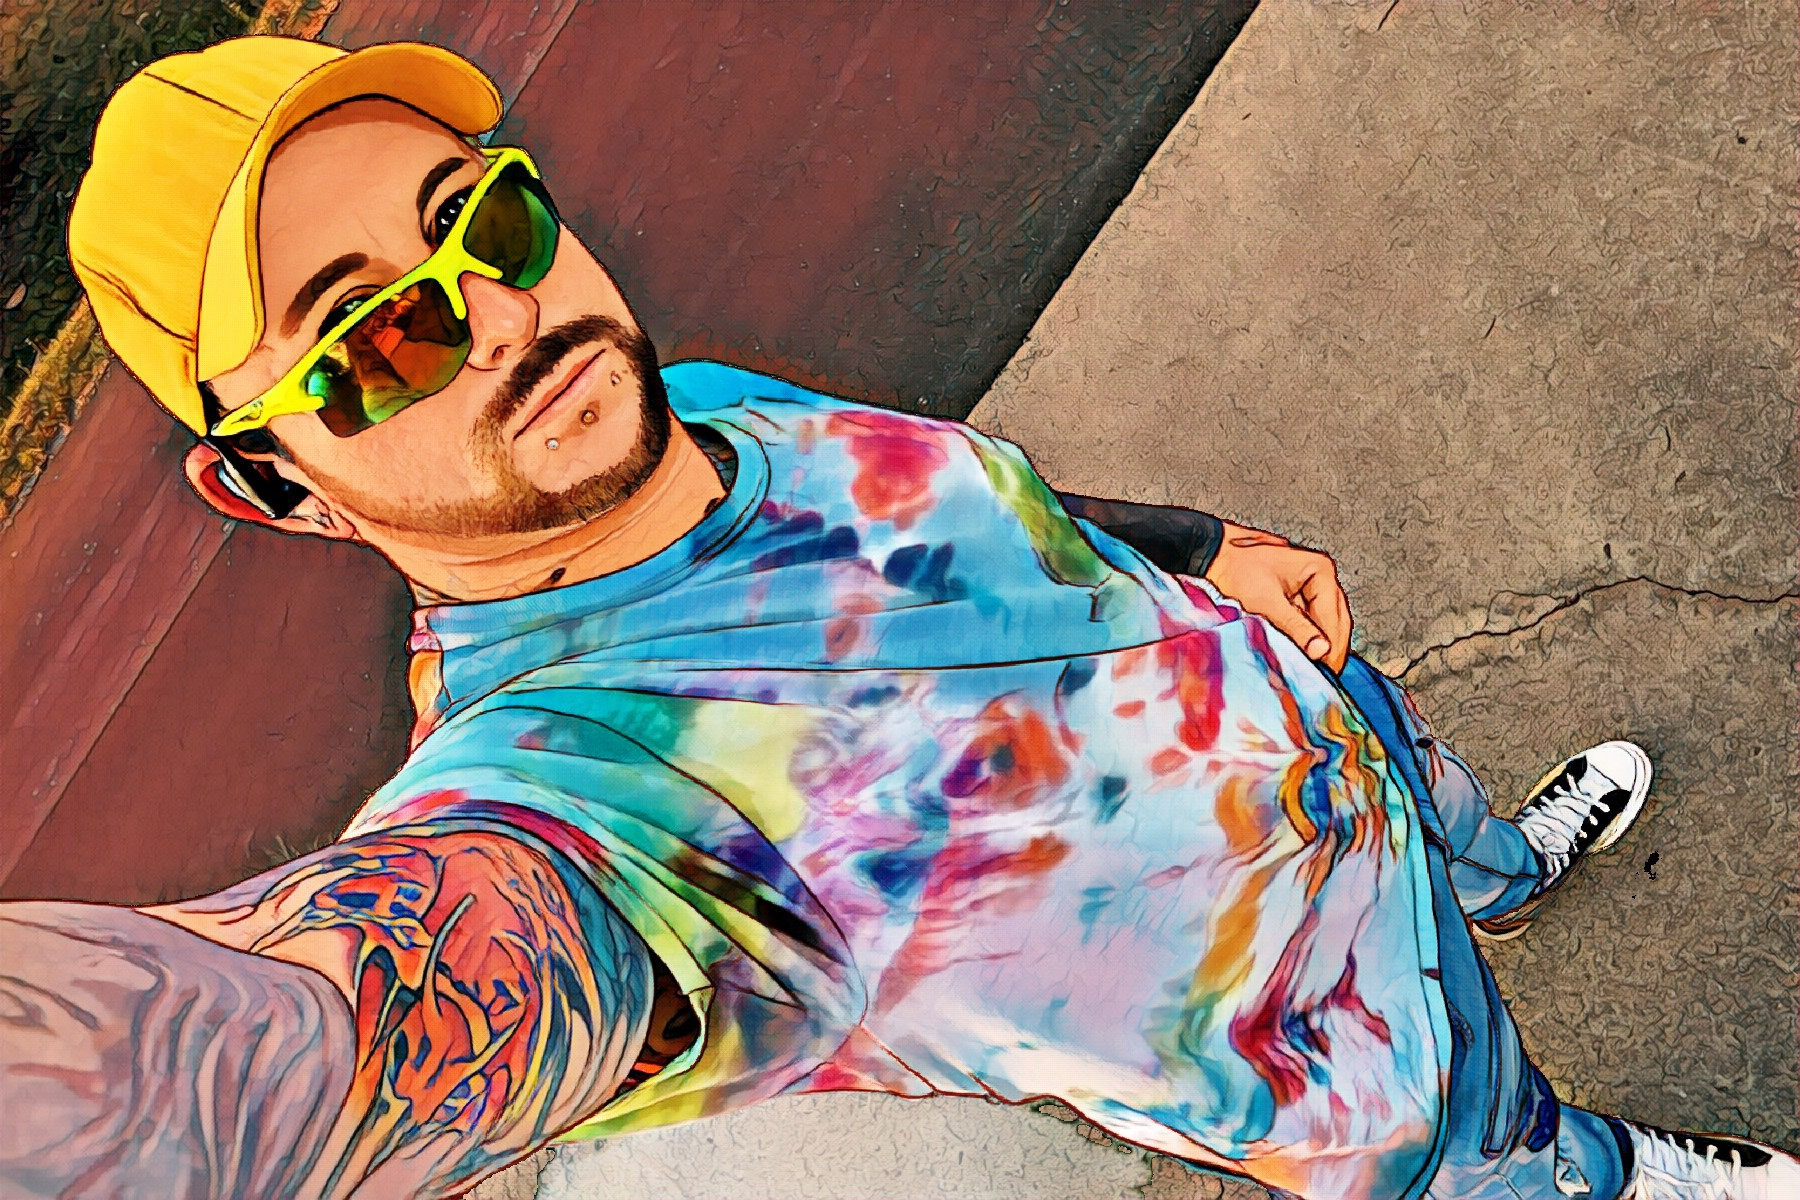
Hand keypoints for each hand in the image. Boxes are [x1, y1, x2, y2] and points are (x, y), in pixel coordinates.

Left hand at [1202, 521, 1352, 671]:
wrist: (1214, 558)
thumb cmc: (1236, 570)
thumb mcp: (1266, 602)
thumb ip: (1295, 626)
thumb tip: (1320, 650)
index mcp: (1320, 571)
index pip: (1334, 617)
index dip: (1332, 647)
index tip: (1327, 670)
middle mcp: (1322, 578)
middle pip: (1336, 622)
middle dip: (1330, 650)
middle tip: (1323, 676)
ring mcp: (1312, 589)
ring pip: (1327, 626)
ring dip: (1320, 648)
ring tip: (1313, 670)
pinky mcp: (1300, 600)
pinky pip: (1312, 625)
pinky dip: (1308, 641)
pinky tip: (1303, 657)